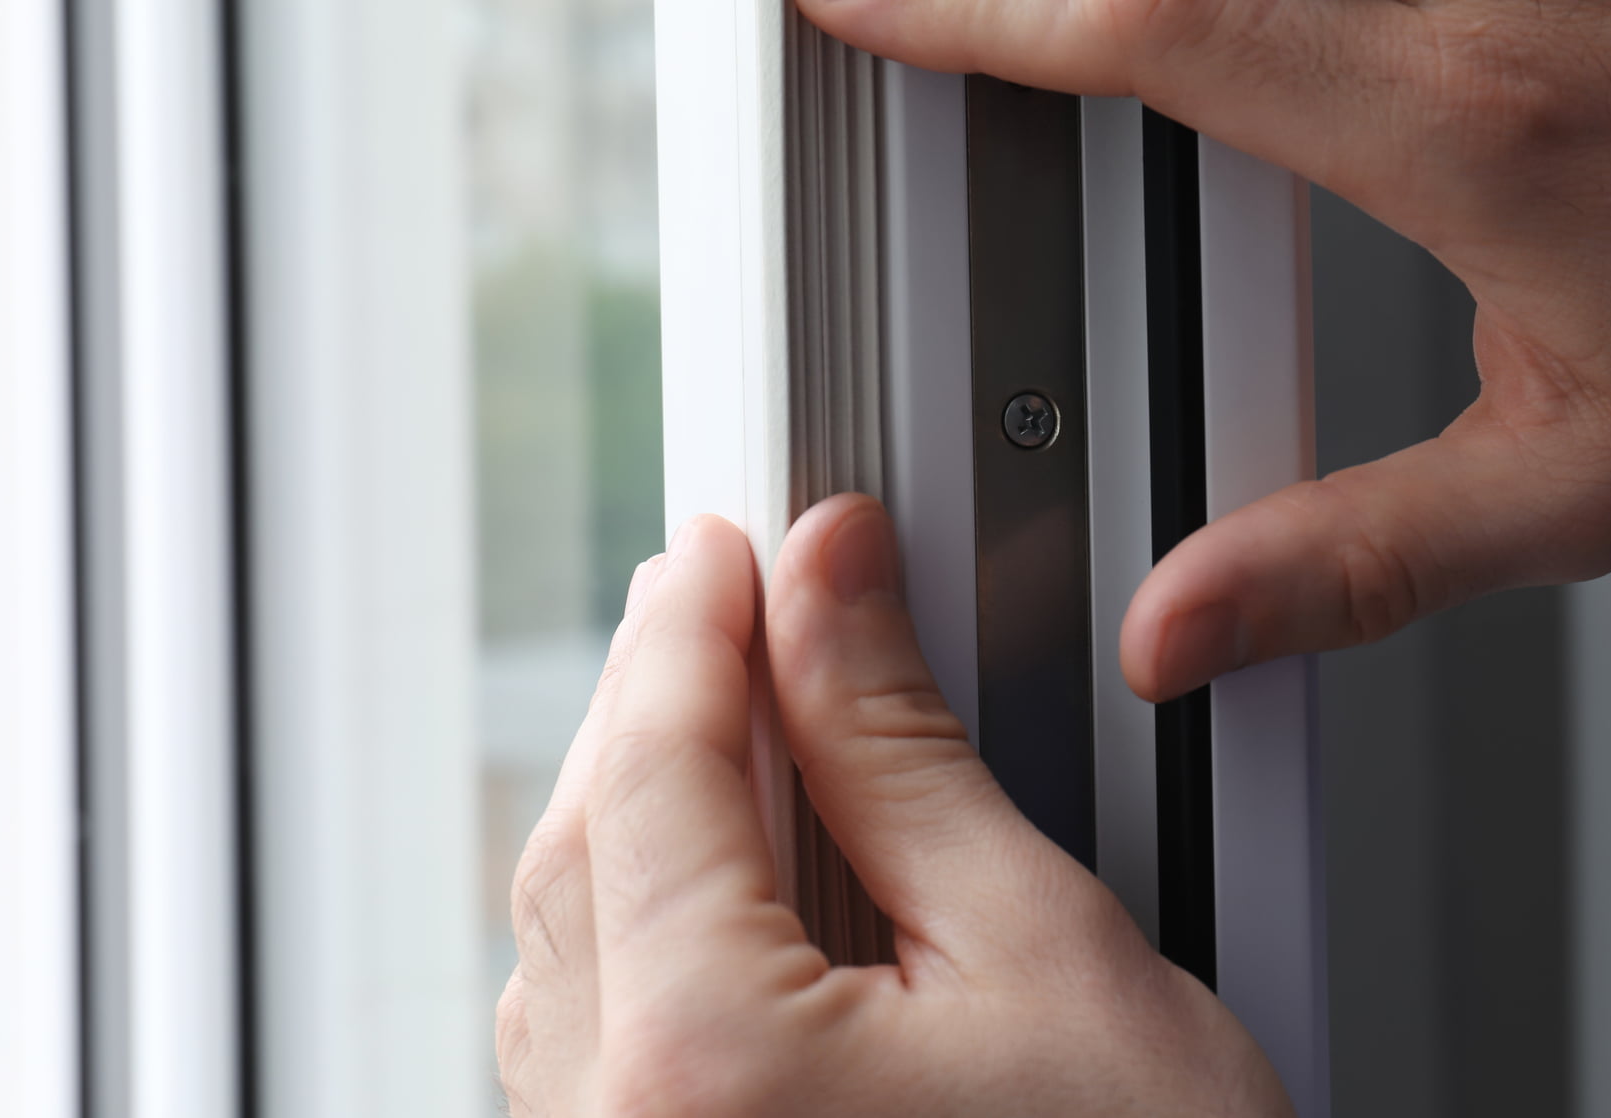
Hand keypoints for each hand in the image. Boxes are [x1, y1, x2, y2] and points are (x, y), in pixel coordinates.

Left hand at [496, 497, 1290, 1115]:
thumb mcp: (1045, 952)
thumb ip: (905, 749)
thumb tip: (832, 586)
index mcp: (707, 1073)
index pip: (658, 769)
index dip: (697, 626)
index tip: (732, 545)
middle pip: (584, 849)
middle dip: (651, 704)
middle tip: (721, 604)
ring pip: (565, 948)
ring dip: (631, 814)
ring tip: (726, 722)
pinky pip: (585, 1047)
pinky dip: (635, 930)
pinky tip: (715, 880)